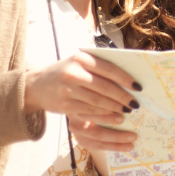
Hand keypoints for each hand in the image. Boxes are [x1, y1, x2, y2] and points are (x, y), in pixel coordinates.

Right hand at [24, 52, 138, 150]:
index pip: (109, 69)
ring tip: (127, 110)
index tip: (139, 88)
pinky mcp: (65, 105)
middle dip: (123, 97)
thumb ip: (99, 66)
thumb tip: (128, 78)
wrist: (36, 86)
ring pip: (98, 101)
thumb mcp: (79, 63)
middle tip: (135, 104)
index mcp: (81, 59)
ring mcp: (68, 90)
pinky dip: (103, 115)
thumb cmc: (65, 72)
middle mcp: (74, 73)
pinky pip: (89, 111)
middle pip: (105, 87)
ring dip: (115, 108)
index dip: (126, 79)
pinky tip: (113, 116)